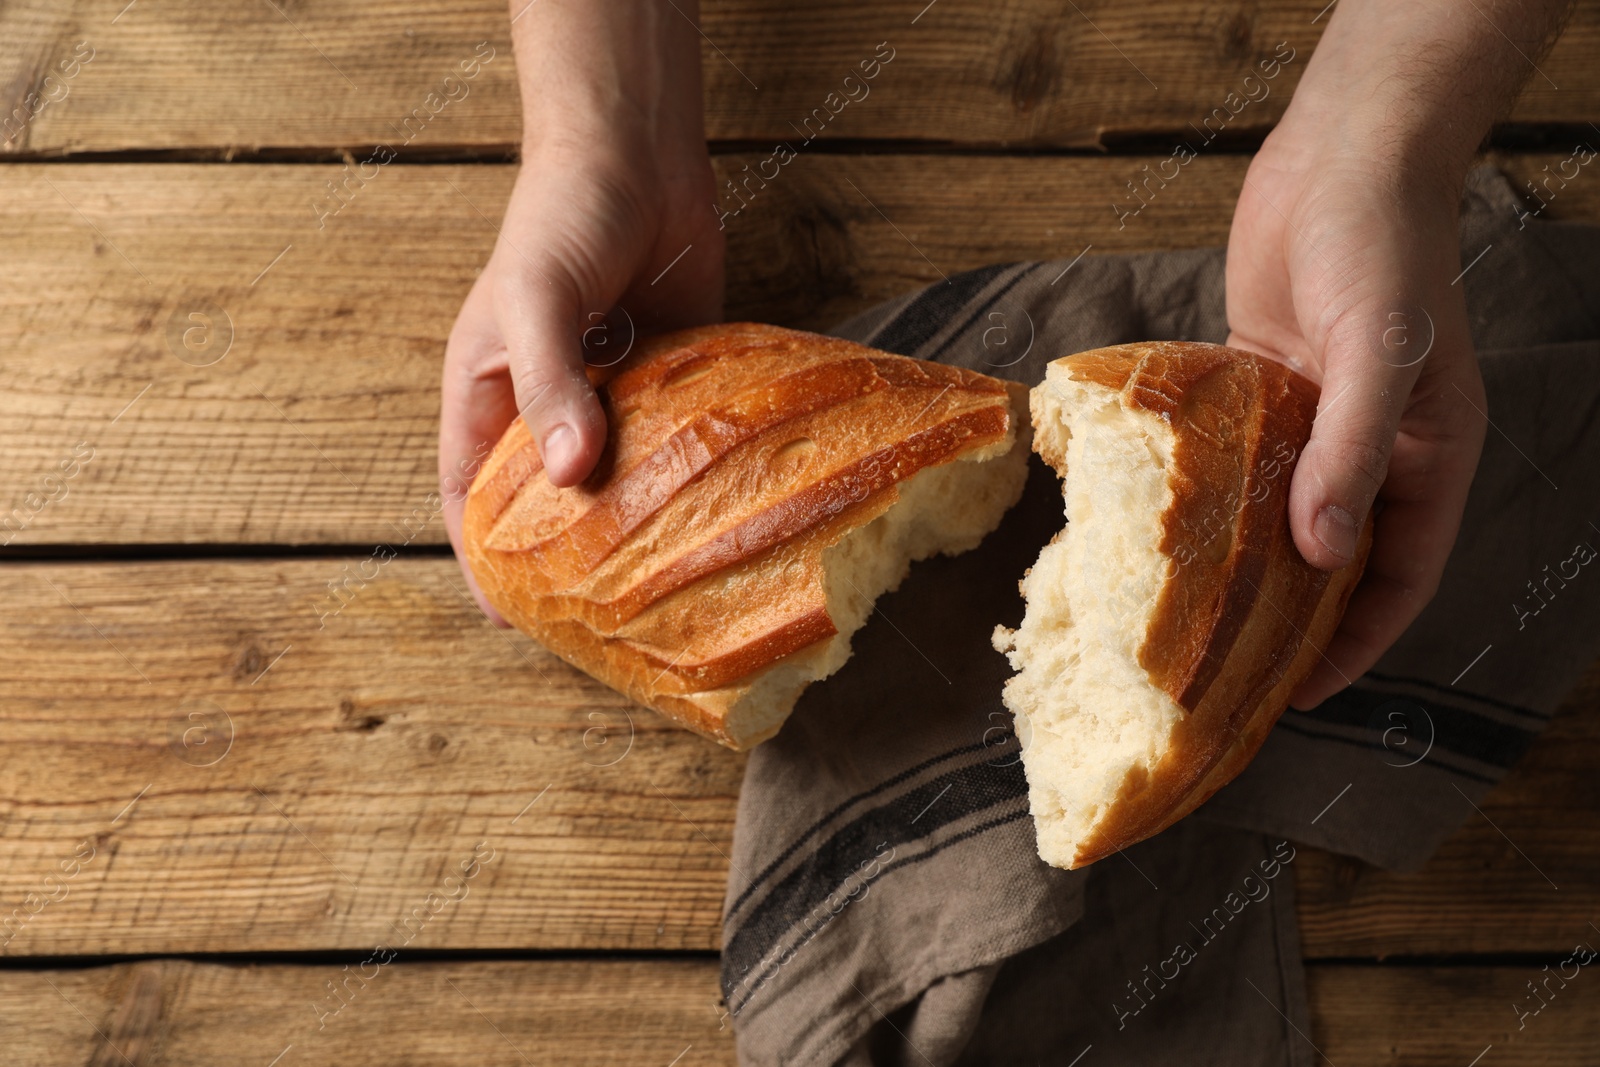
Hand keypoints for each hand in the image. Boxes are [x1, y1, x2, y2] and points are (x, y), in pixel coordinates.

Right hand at [439, 0, 723, 620]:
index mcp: (489, 397)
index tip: (516, 621)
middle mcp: (549, 408)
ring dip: (639, 524)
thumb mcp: (536, 300)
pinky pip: (676, 441)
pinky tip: (720, 516)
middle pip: (550, 503)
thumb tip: (571, 473)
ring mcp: (612, 397)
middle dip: (570, 558)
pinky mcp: (671, 381)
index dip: (486, 563)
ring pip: (620, 480)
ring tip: (667, 586)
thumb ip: (550, 383)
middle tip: (605, 620)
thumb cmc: (562, 217)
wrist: (638, 154)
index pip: (474, 499)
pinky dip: (691, 477)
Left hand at [1226, 133, 1484, 708]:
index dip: (1357, 642)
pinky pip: (1234, 462)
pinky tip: (1160, 532)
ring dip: (1241, 561)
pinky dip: (1206, 496)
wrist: (1341, 159)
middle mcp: (1373, 451)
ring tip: (1184, 619)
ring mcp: (1313, 422)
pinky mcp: (1260, 389)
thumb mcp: (1379, 356)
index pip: (1398, 577)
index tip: (1301, 692)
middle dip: (1291, 617)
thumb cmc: (1381, 252)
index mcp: (1429, 457)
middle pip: (1333, 559)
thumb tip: (1325, 554)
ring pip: (1278, 514)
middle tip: (1228, 673)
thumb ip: (1354, 453)